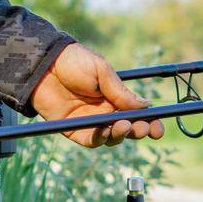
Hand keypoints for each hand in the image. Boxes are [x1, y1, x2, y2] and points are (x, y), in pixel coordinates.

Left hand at [30, 43, 164, 148]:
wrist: (43, 62)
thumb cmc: (73, 61)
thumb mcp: (102, 71)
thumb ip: (120, 92)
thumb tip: (145, 106)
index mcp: (114, 97)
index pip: (136, 114)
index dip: (149, 123)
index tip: (159, 129)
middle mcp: (104, 112)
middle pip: (126, 128)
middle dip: (138, 131)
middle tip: (143, 128)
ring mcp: (89, 121)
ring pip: (110, 137)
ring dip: (120, 134)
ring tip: (123, 125)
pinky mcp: (72, 129)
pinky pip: (89, 140)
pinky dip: (98, 138)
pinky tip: (104, 131)